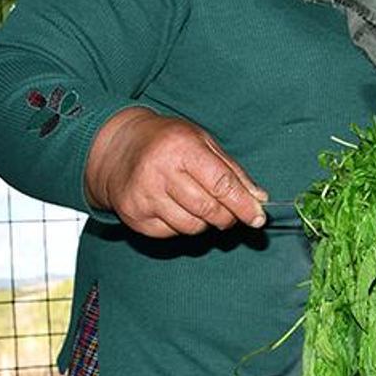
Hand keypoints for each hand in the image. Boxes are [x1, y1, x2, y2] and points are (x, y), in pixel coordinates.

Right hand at [84, 107, 267, 237]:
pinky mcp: (133, 215)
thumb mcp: (203, 143)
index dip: (244, 206)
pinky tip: (174, 206)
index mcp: (182, 148)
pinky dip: (181, 225)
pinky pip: (172, 233)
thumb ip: (233, 172)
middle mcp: (159, 171)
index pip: (221, 184)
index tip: (258, 219)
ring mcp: (143, 195)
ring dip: (204, 222)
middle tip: (229, 212)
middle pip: (209, 210)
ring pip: (192, 227)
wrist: (116, 146)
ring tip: (197, 203)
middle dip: (227, 217)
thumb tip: (259, 200)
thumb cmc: (168, 143)